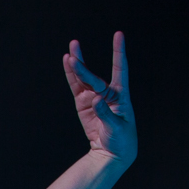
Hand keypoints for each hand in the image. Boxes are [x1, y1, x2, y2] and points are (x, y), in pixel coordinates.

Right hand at [63, 31, 135, 164]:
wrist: (111, 152)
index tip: (118, 35)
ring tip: (70, 51)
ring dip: (77, 66)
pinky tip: (67, 63)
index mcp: (121, 96)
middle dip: (83, 66)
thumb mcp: (117, 128)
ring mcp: (94, 97)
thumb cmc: (121, 140)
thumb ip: (106, 114)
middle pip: (94, 77)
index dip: (119, 52)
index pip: (120, 69)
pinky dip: (71, 76)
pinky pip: (76, 88)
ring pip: (84, 79)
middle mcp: (107, 92)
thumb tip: (96, 100)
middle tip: (73, 53)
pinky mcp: (84, 104)